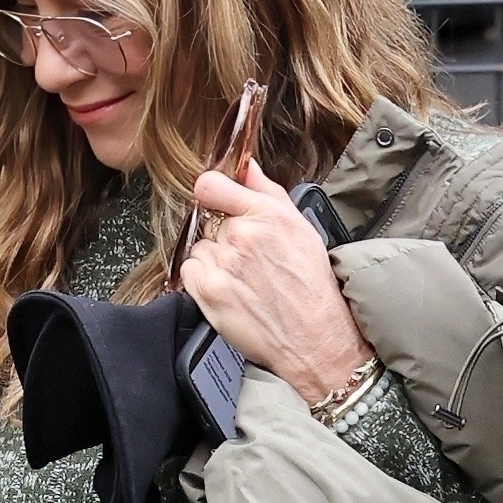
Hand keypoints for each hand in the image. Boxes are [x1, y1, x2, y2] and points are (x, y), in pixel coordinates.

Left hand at [179, 157, 367, 402]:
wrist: (313, 338)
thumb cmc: (311, 285)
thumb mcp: (300, 226)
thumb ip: (267, 191)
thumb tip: (246, 164)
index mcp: (265, 214)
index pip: (210, 185)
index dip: (210, 193)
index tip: (216, 203)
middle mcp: (241, 235)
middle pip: (208, 221)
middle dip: (223, 235)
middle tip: (248, 259)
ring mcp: (223, 263)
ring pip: (200, 247)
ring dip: (213, 259)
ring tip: (241, 278)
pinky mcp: (208, 291)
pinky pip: (190, 271)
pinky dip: (203, 279)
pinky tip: (229, 290)